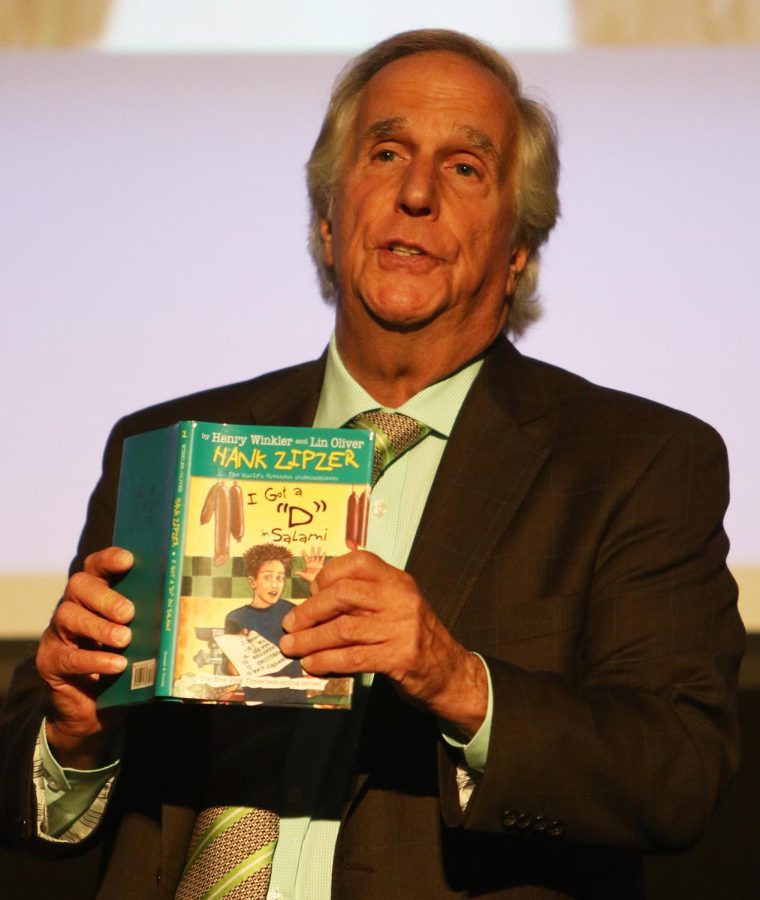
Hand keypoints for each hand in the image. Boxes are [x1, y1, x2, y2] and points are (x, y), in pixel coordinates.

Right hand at [36, 547, 133, 767]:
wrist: (91, 708)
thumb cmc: (121, 662)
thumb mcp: (137, 637)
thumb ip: (147, 619)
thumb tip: (181, 609)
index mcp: (94, 594)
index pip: (96, 566)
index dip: (109, 559)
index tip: (129, 560)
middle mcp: (73, 607)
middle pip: (79, 586)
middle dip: (105, 596)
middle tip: (129, 612)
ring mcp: (57, 634)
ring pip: (69, 617)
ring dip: (99, 626)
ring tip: (124, 638)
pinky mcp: (50, 662)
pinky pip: (69, 657)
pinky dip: (95, 659)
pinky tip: (117, 664)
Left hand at [280, 550, 486, 736]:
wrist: (450, 673)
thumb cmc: (414, 637)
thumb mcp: (395, 606)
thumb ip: (365, 597)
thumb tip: (313, 597)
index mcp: (397, 580)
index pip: (358, 562)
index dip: (327, 574)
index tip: (310, 592)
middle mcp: (401, 598)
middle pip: (343, 594)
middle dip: (310, 610)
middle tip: (290, 624)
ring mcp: (402, 628)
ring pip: (343, 629)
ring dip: (310, 640)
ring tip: (292, 646)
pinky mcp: (400, 657)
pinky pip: (353, 657)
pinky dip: (327, 661)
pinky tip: (312, 664)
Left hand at [293, 546, 325, 583]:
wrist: (315, 581)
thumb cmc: (309, 579)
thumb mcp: (304, 575)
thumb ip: (300, 573)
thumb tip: (295, 572)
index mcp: (308, 564)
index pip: (305, 558)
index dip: (304, 554)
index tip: (302, 549)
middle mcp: (312, 563)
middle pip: (312, 555)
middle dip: (312, 551)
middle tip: (313, 546)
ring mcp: (317, 563)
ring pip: (317, 556)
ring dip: (318, 552)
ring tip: (319, 547)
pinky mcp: (321, 565)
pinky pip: (322, 560)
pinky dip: (323, 556)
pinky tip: (324, 552)